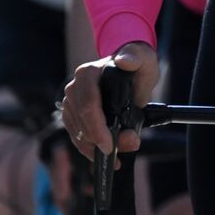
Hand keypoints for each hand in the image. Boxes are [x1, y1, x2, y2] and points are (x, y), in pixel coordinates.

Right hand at [61, 42, 158, 161]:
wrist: (132, 69)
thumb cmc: (137, 64)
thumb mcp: (143, 59)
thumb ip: (136, 58)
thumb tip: (124, 62)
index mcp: (87, 74)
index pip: (87, 105)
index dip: (97, 128)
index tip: (109, 145)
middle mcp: (74, 88)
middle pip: (82, 122)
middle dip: (101, 141)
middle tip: (123, 150)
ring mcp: (71, 103)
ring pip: (78, 133)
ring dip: (96, 148)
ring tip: (119, 155)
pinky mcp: (73, 116)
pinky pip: (78, 137)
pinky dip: (91, 149)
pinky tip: (107, 156)